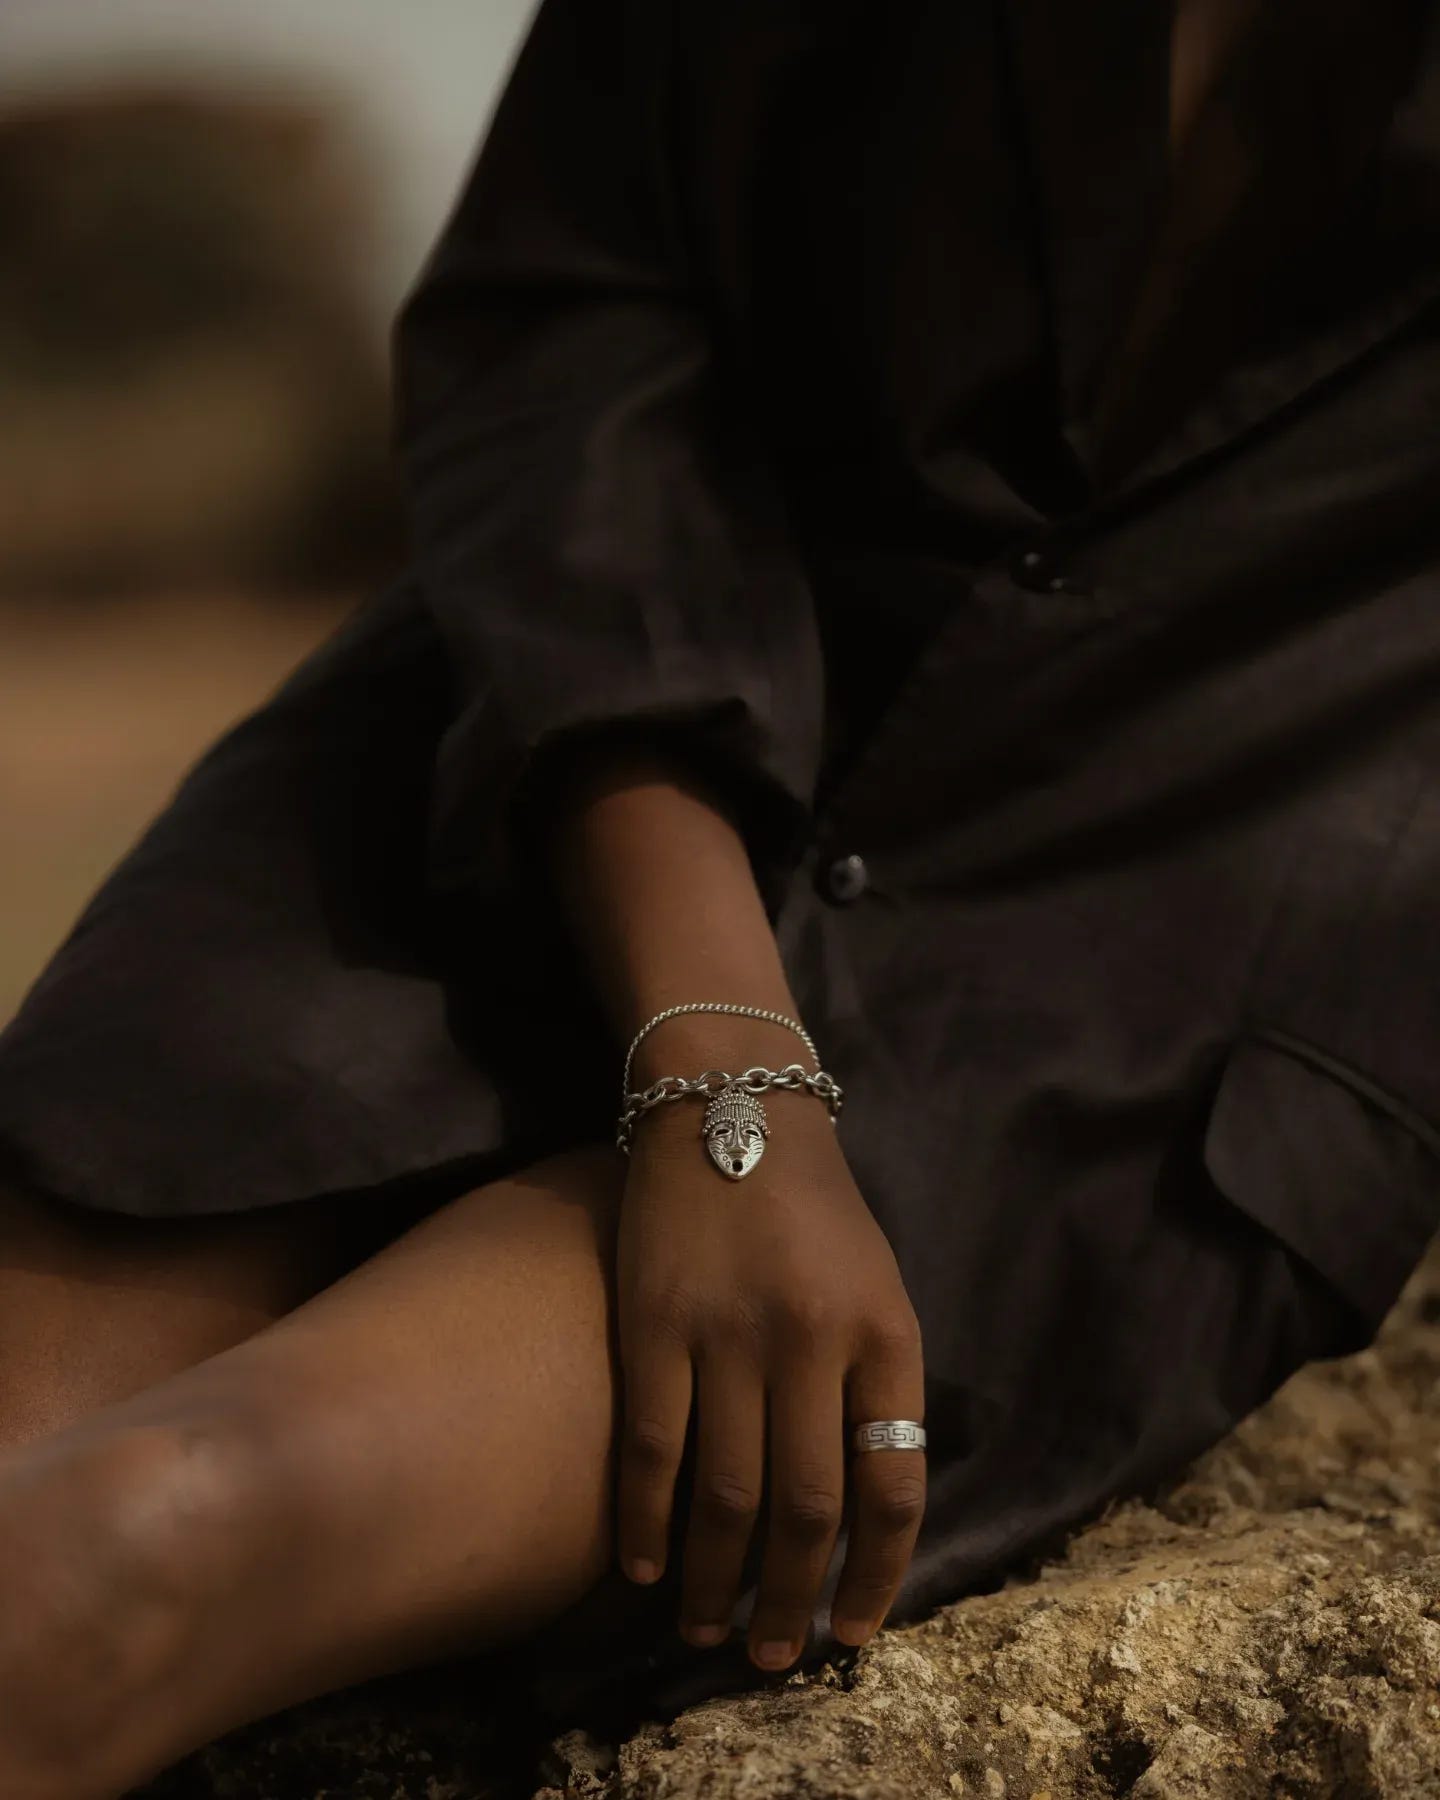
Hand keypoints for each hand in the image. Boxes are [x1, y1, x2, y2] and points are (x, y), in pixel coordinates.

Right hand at [614, 1086, 925, 1671]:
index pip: (894, 1487)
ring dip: (718, 1582)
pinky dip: (645, 1521)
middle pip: (808, 1510)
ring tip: (708, 1630)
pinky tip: (639, 1565)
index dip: (876, 1577)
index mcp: (884, 1334)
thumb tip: (858, 1506)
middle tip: (774, 1658)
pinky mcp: (654, 1324)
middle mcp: (813, 1342)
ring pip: (728, 1496)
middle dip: (793, 1602)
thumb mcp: (876, 1285)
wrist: (730, 1103)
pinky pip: (652, 1448)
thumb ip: (873, 1383)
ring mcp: (728, 1334)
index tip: (854, 1633)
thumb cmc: (812, 1206)